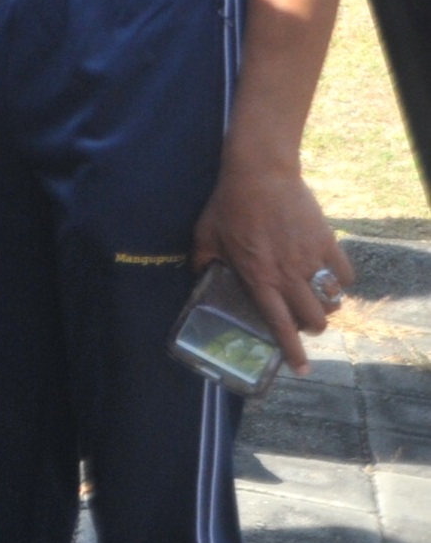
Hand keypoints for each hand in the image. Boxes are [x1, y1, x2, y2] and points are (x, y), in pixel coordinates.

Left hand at [196, 148, 354, 373]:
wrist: (260, 173)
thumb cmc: (228, 205)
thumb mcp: (205, 235)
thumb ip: (202, 262)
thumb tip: (198, 279)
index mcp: (259, 278)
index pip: (280, 324)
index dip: (293, 351)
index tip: (302, 369)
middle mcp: (288, 275)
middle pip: (315, 319)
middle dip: (313, 329)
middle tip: (305, 323)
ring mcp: (311, 259)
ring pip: (332, 300)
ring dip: (326, 307)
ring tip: (315, 300)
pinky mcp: (327, 242)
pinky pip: (344, 274)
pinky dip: (340, 281)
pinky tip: (329, 277)